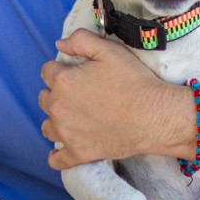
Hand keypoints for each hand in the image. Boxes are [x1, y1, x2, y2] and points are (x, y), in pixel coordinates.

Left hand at [39, 29, 182, 168]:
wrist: (155, 116)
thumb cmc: (134, 81)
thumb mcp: (109, 50)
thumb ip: (80, 40)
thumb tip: (59, 44)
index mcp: (62, 81)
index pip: (47, 71)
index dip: (62, 69)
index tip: (78, 73)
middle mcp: (58, 108)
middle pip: (44, 98)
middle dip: (57, 93)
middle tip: (80, 94)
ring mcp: (66, 133)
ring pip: (47, 126)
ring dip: (55, 120)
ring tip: (73, 117)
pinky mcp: (78, 154)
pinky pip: (56, 159)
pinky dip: (57, 155)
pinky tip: (62, 149)